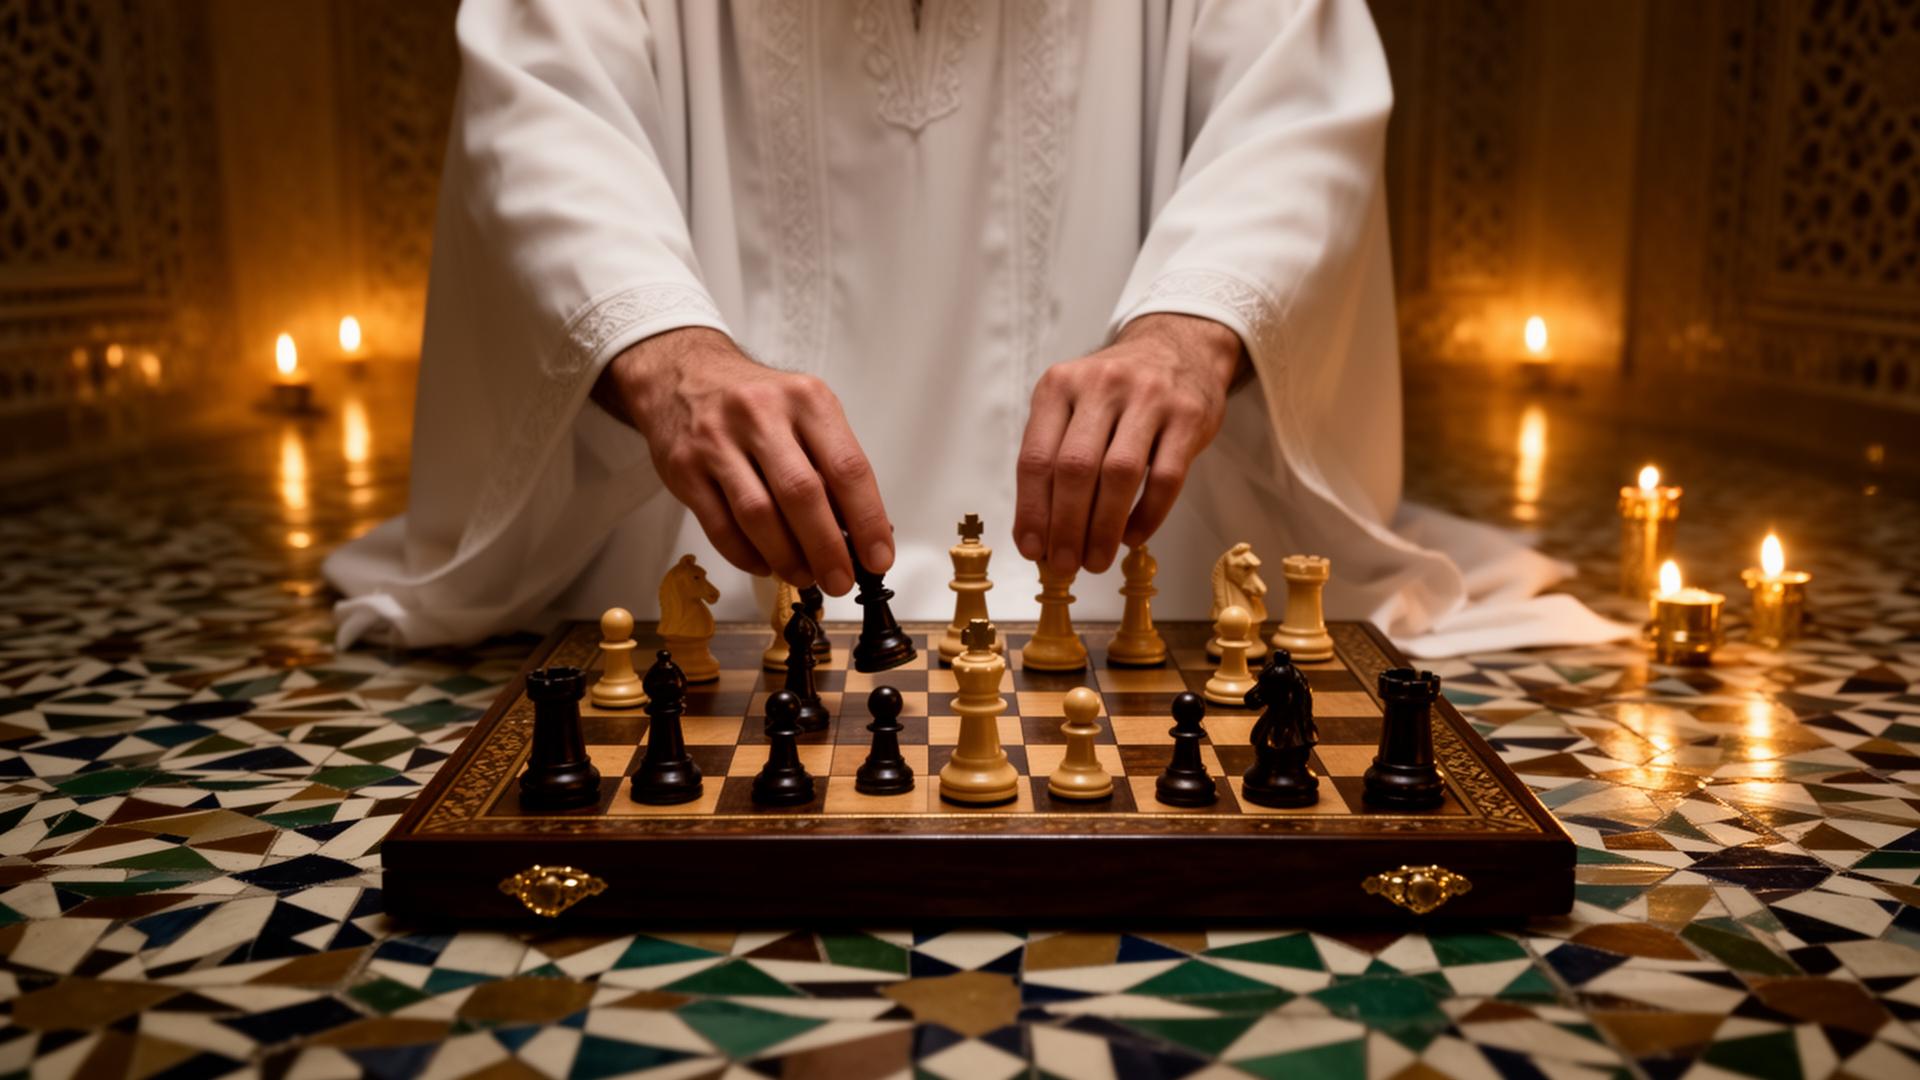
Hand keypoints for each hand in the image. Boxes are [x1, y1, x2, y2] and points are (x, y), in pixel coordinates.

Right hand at [594, 327, 891, 594]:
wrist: (682, 376)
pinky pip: (720, 526)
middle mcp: (761, 415)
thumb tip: (860, 532)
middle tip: (840, 580)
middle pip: (802, 494)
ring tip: (804, 576)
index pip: (847, 467)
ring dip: (787, 557)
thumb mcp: (804, 411)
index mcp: (806, 400)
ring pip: (758, 514)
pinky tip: (766, 564)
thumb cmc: (757, 403)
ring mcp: (717, 441)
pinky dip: (747, 555)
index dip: (867, 520)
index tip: (878, 558)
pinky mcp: (684, 468)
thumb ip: (831, 464)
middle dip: (827, 548)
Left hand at [1014, 313, 1245, 575]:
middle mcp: (1101, 386)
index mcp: (1059, 386)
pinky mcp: (1188, 416)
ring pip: (1119, 474)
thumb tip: (1038, 534)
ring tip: (1096, 560)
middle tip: (1065, 565)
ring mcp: (1148, 398)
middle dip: (1067, 526)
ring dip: (1104, 527)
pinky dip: (1148, 515)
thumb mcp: (1073, 405)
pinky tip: (1133, 537)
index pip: (1036, 457)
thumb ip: (1054, 458)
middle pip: (1076, 469)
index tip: (1032, 549)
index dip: (1032, 510)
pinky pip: (1166, 477)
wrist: (1178, 347)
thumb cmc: (1115, 393)